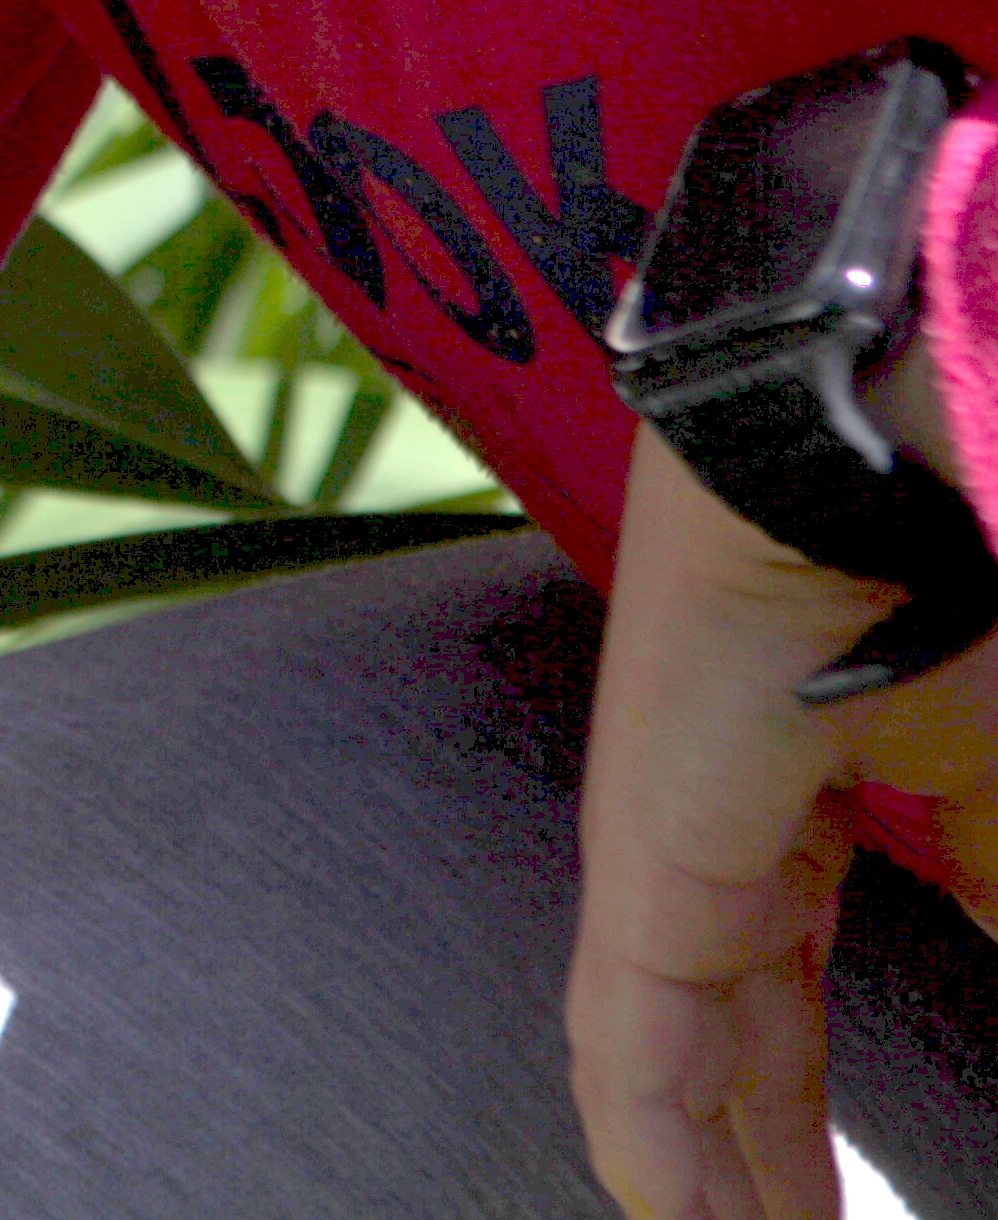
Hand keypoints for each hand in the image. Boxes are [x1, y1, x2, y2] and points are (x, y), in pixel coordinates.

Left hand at [568, 420, 997, 1219]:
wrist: (883, 452)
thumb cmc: (964, 584)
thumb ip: (997, 876)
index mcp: (815, 800)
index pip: (792, 987)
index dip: (814, 1098)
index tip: (862, 1189)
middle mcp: (724, 825)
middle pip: (735, 1036)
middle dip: (764, 1155)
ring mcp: (673, 837)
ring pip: (676, 1049)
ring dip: (709, 1172)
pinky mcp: (647, 852)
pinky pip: (633, 1024)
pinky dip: (650, 1133)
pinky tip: (662, 1216)